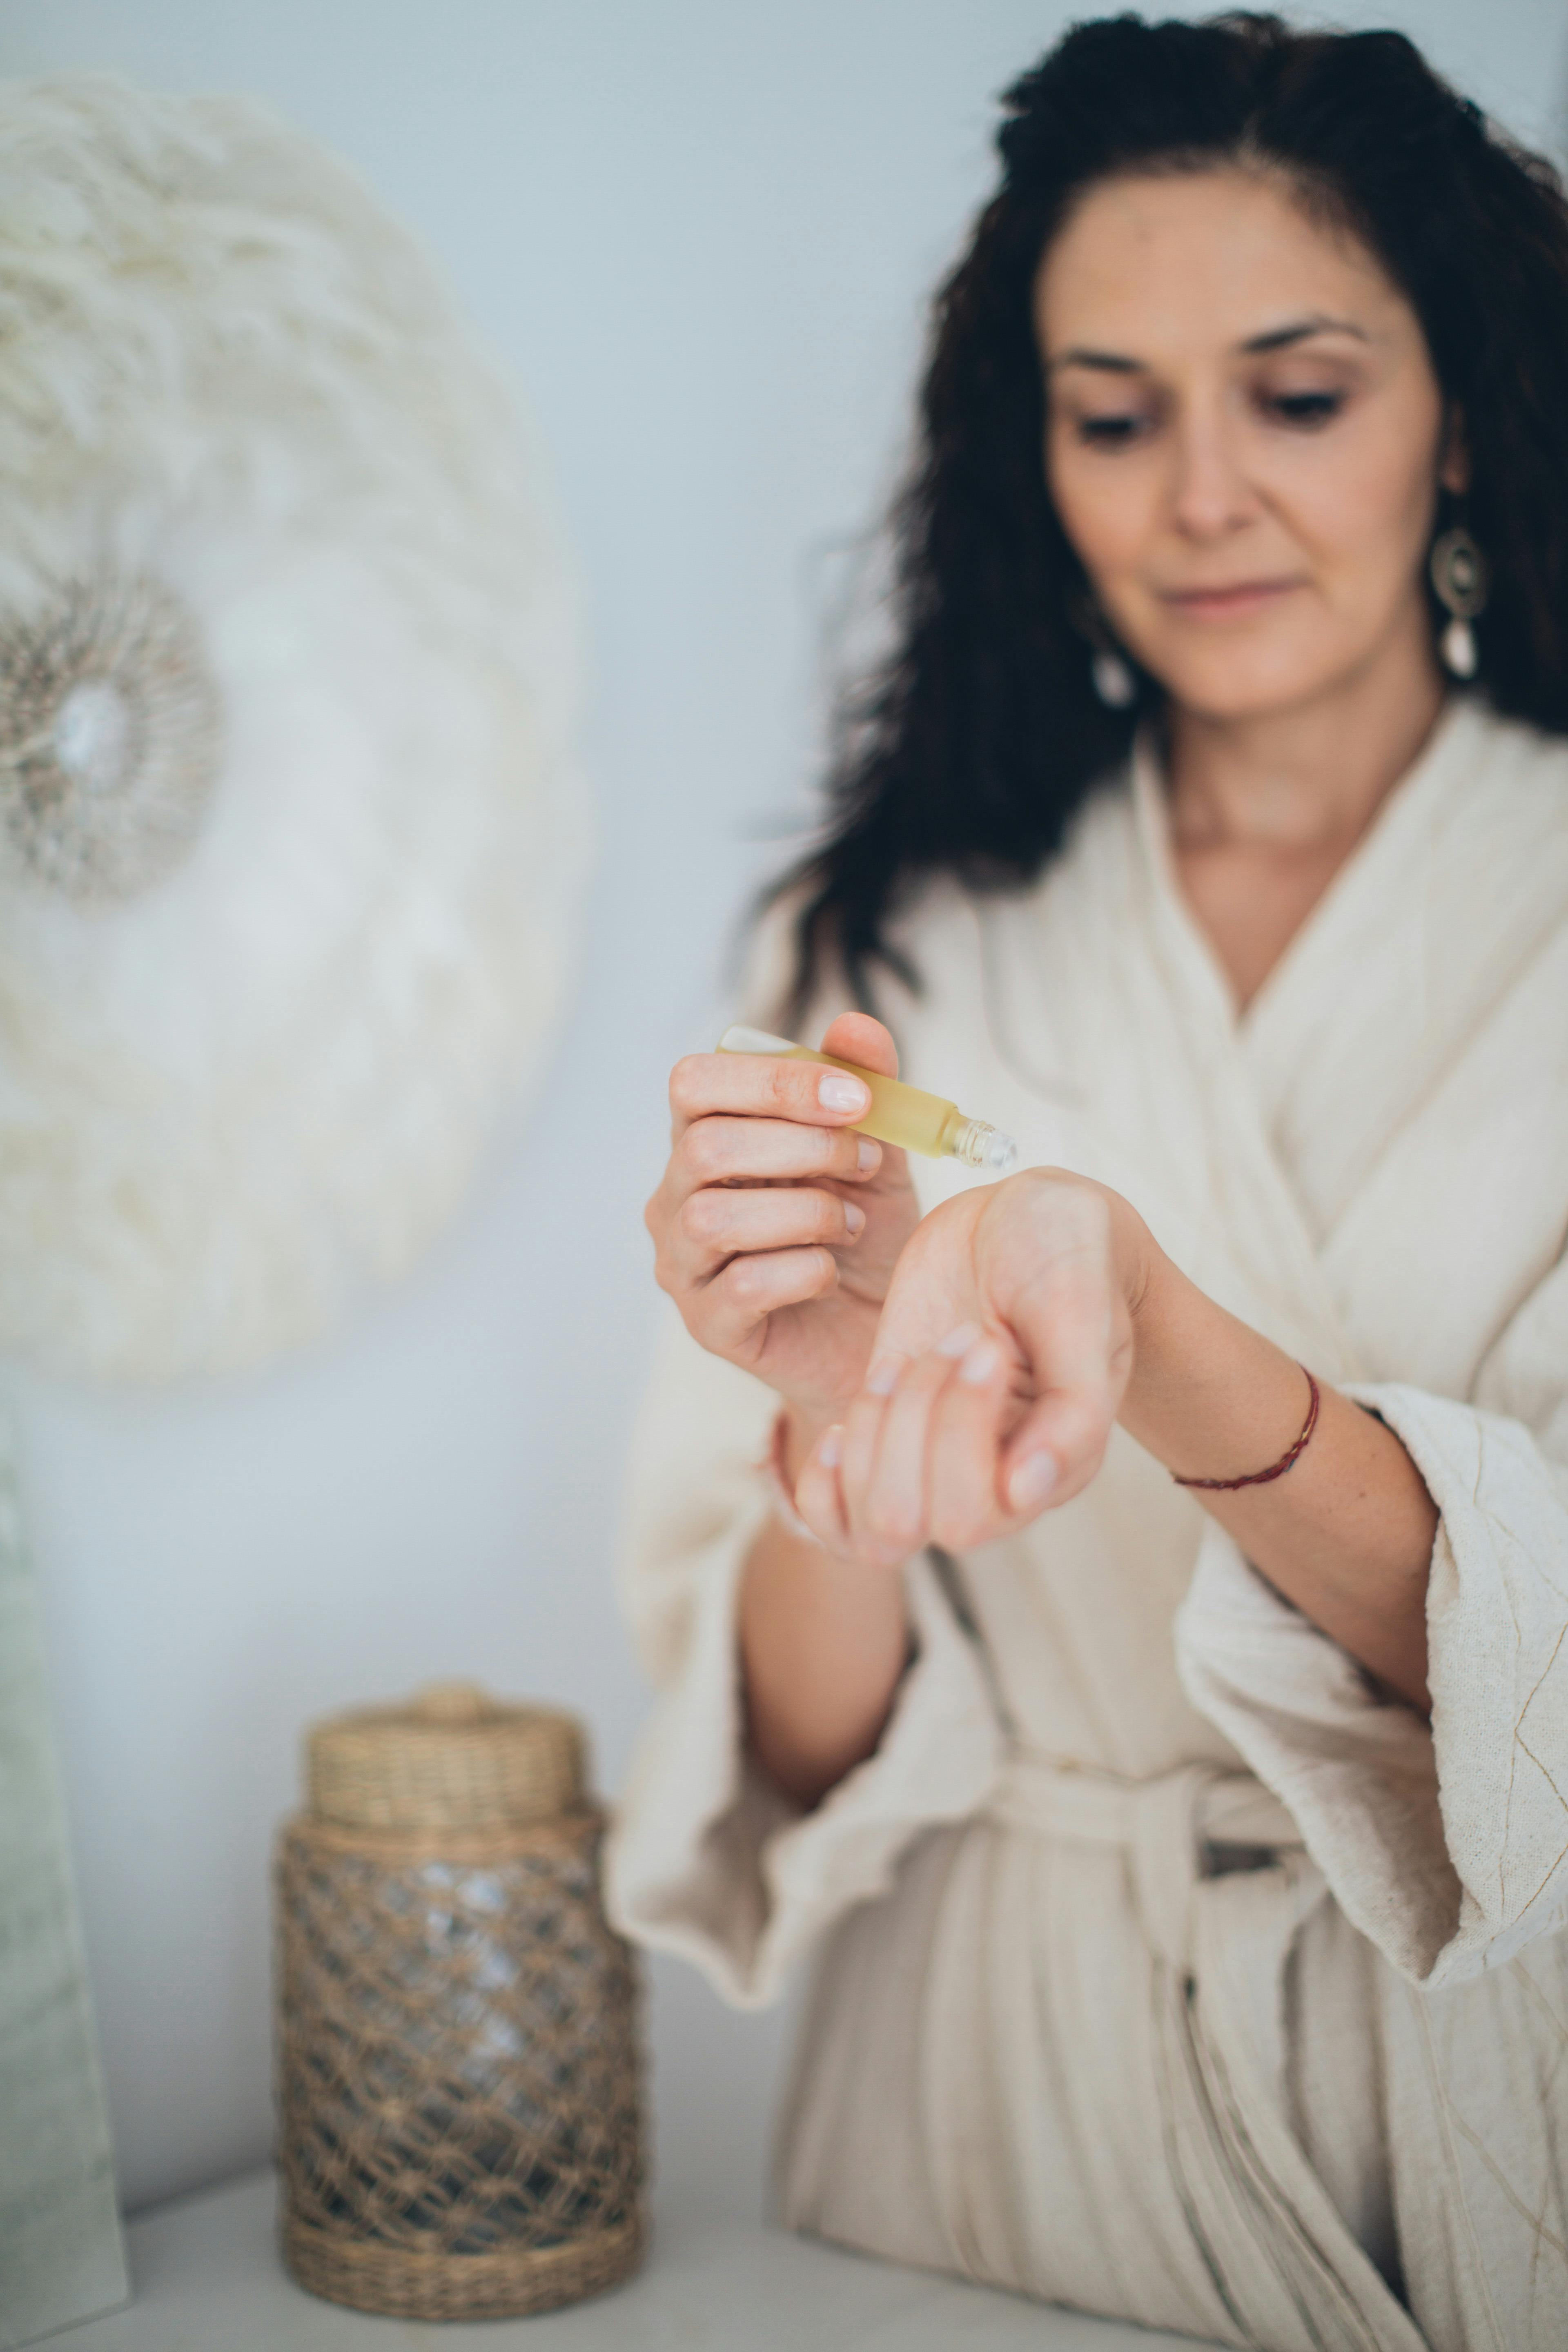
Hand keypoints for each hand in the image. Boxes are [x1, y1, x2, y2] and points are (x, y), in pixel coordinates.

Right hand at [646, 1014, 919, 1431]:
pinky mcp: (707, 1325)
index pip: (694, 1082)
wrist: (880, 1331)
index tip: (855, 1097)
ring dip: (806, 1212)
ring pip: (716, 1217)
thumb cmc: (862, 1236)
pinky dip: (806, 1270)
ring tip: (849, 1223)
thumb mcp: (876, 1154)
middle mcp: (676, 1197)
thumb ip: (865, 1089)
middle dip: (802, 1146)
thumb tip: (856, 1025)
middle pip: (704, 1145)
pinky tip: (831, 1271)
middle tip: (864, 1163)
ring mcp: (683, 1264)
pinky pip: (745, 1285)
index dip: (773, 1080)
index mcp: (706, 1138)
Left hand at [792, 1169, 1152, 1562]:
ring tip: (910, 1359)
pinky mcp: (887, 1437)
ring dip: (872, 1429)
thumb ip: (1073, 1407)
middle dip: (912, 1419)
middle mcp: (994, 1488)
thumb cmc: (1065, 1259)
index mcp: (1051, 1472)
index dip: (956, 1431)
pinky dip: (823, 1477)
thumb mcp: (1078, 1311)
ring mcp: (933, 1467)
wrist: (1023, 1220)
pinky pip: (831, 1514)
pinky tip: (844, 1422)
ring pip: (868, 1524)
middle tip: (956, 1339)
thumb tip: (1026, 1494)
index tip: (991, 1340)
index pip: (968, 1517)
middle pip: (904, 1521)